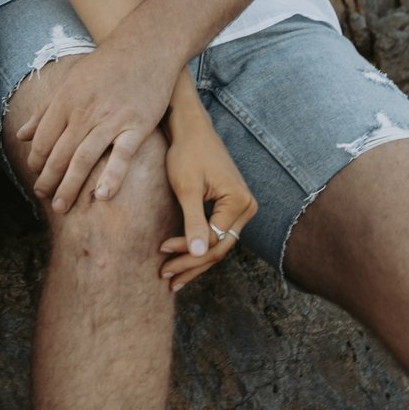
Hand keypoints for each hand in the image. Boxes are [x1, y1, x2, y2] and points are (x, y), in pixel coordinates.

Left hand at [18, 44, 176, 214]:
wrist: (145, 48)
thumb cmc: (105, 66)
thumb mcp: (69, 82)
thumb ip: (44, 111)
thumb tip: (21, 134)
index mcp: (66, 100)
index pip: (43, 139)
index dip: (36, 160)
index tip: (36, 175)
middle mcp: (84, 112)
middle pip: (59, 154)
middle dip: (48, 180)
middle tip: (44, 198)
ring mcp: (111, 120)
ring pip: (83, 159)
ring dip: (69, 186)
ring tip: (62, 206)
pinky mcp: (137, 126)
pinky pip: (121, 156)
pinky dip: (111, 177)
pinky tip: (102, 196)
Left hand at [157, 114, 255, 292]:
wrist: (191, 130)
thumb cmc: (186, 153)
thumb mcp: (186, 188)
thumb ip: (194, 221)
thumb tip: (199, 254)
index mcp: (239, 202)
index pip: (213, 240)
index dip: (187, 252)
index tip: (161, 253)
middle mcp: (247, 207)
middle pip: (219, 247)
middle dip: (191, 264)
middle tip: (166, 279)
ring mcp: (242, 208)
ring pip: (219, 244)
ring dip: (195, 261)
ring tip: (172, 278)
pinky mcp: (232, 207)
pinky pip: (217, 233)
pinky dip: (200, 246)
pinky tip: (183, 259)